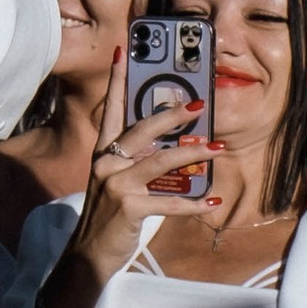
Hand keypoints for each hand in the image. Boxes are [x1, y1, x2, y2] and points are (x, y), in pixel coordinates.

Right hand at [75, 75, 210, 264]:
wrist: (89, 255)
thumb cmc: (108, 218)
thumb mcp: (115, 183)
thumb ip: (136, 163)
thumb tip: (174, 148)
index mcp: (104, 153)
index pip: (111, 110)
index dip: (117, 81)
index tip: (122, 52)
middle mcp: (107, 163)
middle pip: (142, 129)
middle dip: (172, 115)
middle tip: (198, 105)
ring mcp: (116, 184)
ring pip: (160, 161)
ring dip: (193, 154)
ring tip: (217, 147)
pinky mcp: (129, 208)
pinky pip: (169, 202)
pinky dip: (193, 203)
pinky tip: (212, 201)